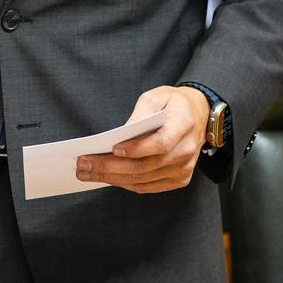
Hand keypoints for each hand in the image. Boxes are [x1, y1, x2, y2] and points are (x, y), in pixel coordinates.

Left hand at [75, 85, 208, 193]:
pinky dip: (125, 183)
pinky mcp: (179, 179)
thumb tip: (121, 133)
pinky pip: (147, 186)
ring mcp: (183, 169)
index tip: (113, 148)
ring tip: (87, 173)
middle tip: (84, 165)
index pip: (160, 143)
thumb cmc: (173, 104)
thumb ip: (140, 113)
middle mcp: (186, 151)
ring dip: (112, 178)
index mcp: (183, 125)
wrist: (198, 115)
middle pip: (145, 166)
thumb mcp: (156, 96)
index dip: (137, 149)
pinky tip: (106, 177)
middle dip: (110, 167)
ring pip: (143, 180)